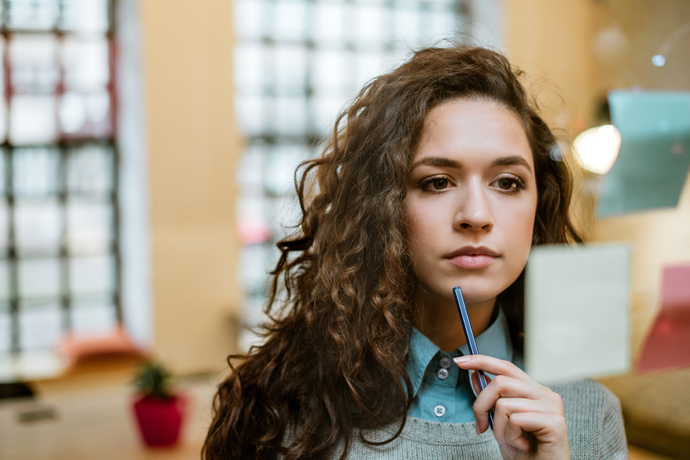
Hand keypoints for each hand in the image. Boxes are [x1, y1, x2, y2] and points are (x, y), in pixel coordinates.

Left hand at [454, 355, 569, 459]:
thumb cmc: (524, 452)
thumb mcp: (500, 423)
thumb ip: (491, 399)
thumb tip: (475, 375)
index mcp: (533, 391)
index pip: (506, 367)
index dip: (482, 361)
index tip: (459, 361)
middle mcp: (545, 394)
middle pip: (500, 383)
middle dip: (481, 406)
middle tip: (481, 427)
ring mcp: (552, 406)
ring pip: (504, 404)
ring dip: (498, 429)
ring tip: (510, 443)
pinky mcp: (554, 422)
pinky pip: (516, 420)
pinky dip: (511, 438)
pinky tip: (521, 446)